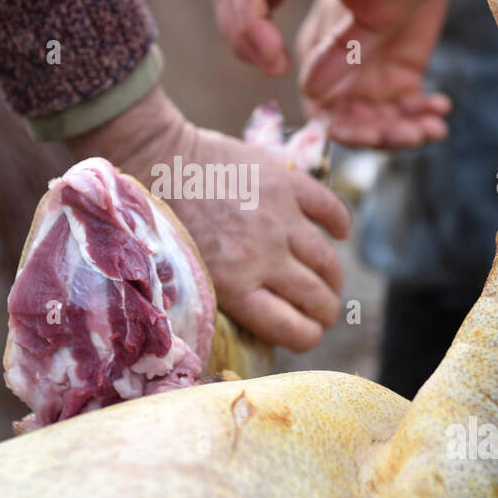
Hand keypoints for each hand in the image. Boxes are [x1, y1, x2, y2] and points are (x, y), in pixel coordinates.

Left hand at [67, 87, 351, 351]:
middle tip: (323, 312)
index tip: (309, 335)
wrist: (157, 158)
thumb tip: (250, 320)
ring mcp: (280, 219)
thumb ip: (220, 296)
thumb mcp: (185, 273)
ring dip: (333, 278)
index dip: (307, 338)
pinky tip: (339, 233)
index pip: (291, 328)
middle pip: (315, 298)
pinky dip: (340, 224)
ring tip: (330, 282)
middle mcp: (263, 256)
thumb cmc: (161, 221)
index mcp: (234, 286)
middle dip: (325, 313)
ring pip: (327, 261)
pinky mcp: (286, 184)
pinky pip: (330, 209)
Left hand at [211, 0, 492, 135]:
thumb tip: (310, 93)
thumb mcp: (370, 25)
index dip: (248, 34)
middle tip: (270, 68)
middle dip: (236, 36)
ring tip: (273, 64)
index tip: (276, 66)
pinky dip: (251, 24)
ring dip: (240, 33)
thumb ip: (338, 56)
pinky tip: (275, 53)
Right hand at [295, 0, 451, 147]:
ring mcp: (373, 78)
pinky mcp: (404, 75)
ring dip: (406, 131)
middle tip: (406, 135)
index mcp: (317, 58)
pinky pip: (412, 108)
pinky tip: (440, 105)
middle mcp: (342, 75)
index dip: (331, 127)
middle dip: (378, 135)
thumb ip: (336, 48)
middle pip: (353, 126)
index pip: (318, 110)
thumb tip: (310, 93)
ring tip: (431, 128)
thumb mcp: (355, 1)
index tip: (350, 128)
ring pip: (384, 124)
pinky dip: (426, 114)